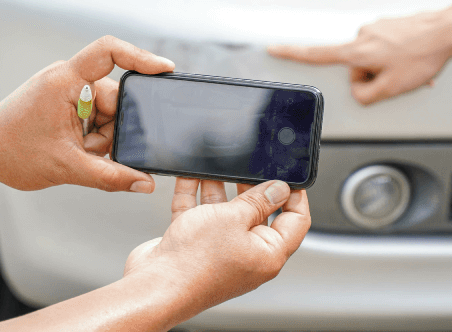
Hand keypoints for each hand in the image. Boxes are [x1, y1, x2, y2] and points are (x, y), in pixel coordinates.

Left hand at [0, 36, 173, 192]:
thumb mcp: (67, 167)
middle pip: (114, 95)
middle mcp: (66, 78)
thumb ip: (111, 176)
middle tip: (92, 150)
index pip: (109, 52)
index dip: (141, 57)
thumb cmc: (12, 151)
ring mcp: (65, 89)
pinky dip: (92, 136)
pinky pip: (93, 115)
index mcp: (65, 80)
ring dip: (101, 136)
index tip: (165, 70)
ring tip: (78, 153)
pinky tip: (77, 150)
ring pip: (106, 110)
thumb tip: (145, 183)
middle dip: (112, 127)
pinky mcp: (64, 101)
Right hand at [123, 179, 309, 316]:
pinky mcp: (196, 246)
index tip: (287, 176)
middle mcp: (247, 254)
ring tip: (216, 167)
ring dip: (219, 189)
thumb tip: (279, 189)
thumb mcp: (233, 218)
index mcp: (268, 253)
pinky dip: (195, 196)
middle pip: (258, 214)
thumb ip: (257, 200)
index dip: (295, 196)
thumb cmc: (195, 263)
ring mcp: (221, 251)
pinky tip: (189, 177)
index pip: (296, 221)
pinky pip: (200, 216)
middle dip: (250, 187)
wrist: (155, 284)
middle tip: (247, 167)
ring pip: (226, 212)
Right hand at [268, 9, 451, 104]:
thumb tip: (361, 91)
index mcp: (358, 51)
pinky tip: (415, 60)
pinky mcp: (390, 25)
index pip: (316, 54)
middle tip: (397, 77)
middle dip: (374, 75)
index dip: (292, 53)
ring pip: (375, 59)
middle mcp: (363, 35)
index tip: (273, 49)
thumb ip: (367, 95)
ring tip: (411, 67)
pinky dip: (399, 58)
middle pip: (356, 66)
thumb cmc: (423, 55)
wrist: (447, 31)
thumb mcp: (393, 87)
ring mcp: (377, 28)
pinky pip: (388, 49)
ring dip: (390, 67)